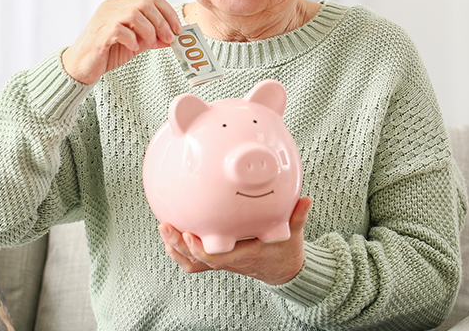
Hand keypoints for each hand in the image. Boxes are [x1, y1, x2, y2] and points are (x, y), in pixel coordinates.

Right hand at [61, 0, 182, 84]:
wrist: (81, 66)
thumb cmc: (107, 52)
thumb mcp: (136, 43)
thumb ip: (153, 38)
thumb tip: (173, 38)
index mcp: (122, 4)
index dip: (168, 12)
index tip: (178, 29)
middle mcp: (113, 6)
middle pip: (145, 3)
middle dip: (162, 22)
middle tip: (169, 39)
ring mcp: (105, 18)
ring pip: (135, 13)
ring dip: (149, 31)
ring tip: (149, 45)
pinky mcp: (100, 33)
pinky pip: (121, 30)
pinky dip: (132, 39)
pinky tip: (133, 48)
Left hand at [158, 197, 312, 284]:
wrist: (283, 270)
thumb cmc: (286, 250)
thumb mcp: (294, 233)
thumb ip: (297, 216)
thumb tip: (305, 199)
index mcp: (244, 255)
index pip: (216, 258)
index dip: (199, 249)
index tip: (188, 233)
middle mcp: (229, 261)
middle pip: (196, 260)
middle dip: (178, 244)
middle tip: (165, 225)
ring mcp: (221, 261)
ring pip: (192, 262)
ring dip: (174, 247)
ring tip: (163, 227)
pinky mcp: (218, 259)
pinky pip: (194, 261)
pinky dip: (180, 250)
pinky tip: (172, 234)